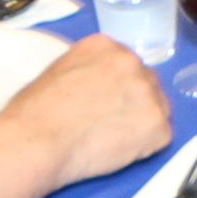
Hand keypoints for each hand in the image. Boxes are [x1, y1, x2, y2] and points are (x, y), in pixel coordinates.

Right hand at [0, 36, 173, 193]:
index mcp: (105, 46)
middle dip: (135, 104)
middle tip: (111, 124)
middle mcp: (130, 62)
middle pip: (147, 83)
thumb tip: (98, 85)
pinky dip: (145, 149)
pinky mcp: (156, 124)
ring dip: (142, 125)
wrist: (37, 140)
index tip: (109, 103)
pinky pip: (161, 138)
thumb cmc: (35, 113)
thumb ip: (88, 70)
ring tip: (111, 139)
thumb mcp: (58, 71)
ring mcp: (147, 92)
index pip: (126, 65)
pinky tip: (118, 151)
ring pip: (158, 109)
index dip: (119, 88)